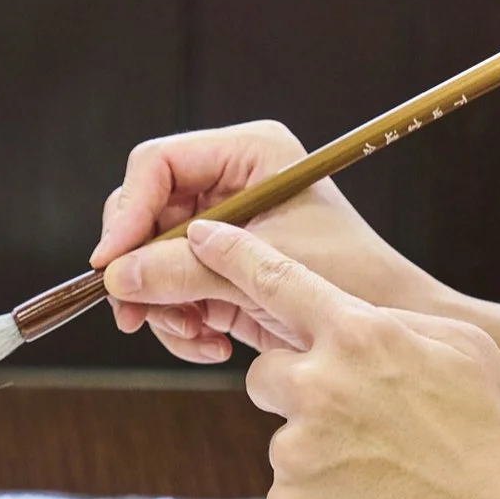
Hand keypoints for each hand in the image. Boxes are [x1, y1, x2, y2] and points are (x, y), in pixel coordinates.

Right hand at [90, 122, 434, 362]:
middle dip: (139, 270)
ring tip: (194, 337)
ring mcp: (222, 229)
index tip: (110, 263)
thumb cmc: (352, 283)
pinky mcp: (219, 270)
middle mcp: (229, 182)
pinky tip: (212, 345)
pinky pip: (167, 291)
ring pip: (147, 258)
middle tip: (133, 316)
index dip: (127, 212)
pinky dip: (179, 324)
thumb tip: (115, 277)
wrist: (389, 330)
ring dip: (160, 306)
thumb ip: (184, 270)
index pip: (157, 164)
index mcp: (250, 153)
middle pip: (143, 212)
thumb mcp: (263, 272)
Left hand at [183, 220, 499, 498]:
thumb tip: (349, 323)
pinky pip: (291, 495)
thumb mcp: (463, 349)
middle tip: (360, 421)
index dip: (232, 254)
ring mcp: (296, 449)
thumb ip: (392, 325)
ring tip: (387, 475)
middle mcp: (315, 385)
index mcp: (358, 335)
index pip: (277, 280)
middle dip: (300, 391)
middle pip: (265, 374)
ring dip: (322, 454)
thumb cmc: (496, 434)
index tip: (199, 236)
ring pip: (286, 440)